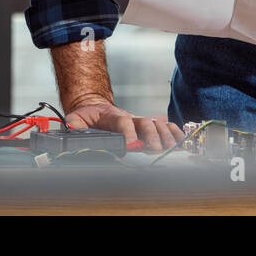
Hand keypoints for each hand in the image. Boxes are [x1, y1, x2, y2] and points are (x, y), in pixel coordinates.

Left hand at [64, 98, 183, 151]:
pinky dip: (175, 132)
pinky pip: (165, 126)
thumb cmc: (88, 116)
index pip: (122, 122)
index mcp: (112, 116)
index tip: (131, 146)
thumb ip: (73, 125)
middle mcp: (130, 118)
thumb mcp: (75, 118)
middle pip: (145, 123)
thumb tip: (73, 131)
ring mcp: (140, 121)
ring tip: (171, 148)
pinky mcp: (147, 126)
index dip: (128, 134)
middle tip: (155, 149)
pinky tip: (182, 142)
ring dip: (165, 135)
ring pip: (157, 124)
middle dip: (151, 136)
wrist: (95, 106)